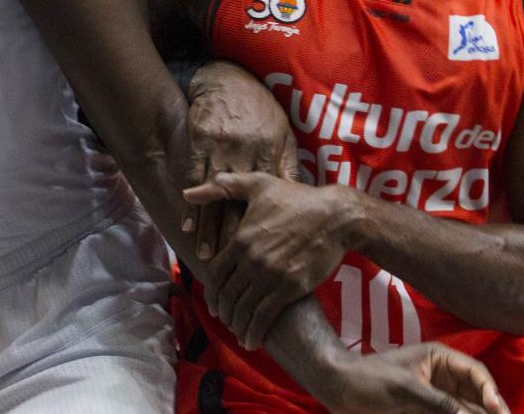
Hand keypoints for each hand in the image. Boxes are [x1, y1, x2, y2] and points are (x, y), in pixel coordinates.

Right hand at [182, 61, 295, 258]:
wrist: (229, 80)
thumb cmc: (260, 111)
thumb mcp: (282, 135)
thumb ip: (288, 166)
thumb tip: (299, 195)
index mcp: (269, 154)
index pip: (268, 199)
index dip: (262, 227)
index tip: (261, 254)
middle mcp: (245, 154)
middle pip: (239, 203)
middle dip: (232, 236)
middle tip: (230, 265)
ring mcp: (220, 149)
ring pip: (214, 195)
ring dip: (208, 226)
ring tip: (204, 253)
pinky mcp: (199, 143)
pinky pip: (194, 178)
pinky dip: (191, 203)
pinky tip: (187, 223)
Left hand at [184, 172, 356, 348]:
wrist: (336, 217)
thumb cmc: (297, 198)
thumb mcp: (258, 184)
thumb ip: (222, 188)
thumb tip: (187, 193)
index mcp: (240, 239)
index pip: (215, 273)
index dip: (211, 292)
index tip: (213, 303)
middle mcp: (251, 260)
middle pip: (227, 294)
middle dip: (223, 312)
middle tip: (224, 320)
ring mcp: (270, 275)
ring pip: (244, 308)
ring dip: (237, 325)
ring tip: (239, 333)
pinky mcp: (291, 288)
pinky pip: (265, 315)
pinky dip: (255, 330)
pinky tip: (253, 340)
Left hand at [314, 342, 509, 413]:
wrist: (338, 389)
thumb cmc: (369, 380)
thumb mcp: (406, 389)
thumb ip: (441, 404)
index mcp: (439, 358)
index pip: (475, 373)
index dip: (491, 392)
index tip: (497, 410)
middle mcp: (442, 375)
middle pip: (477, 393)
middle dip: (491, 408)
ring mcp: (436, 393)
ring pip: (466, 407)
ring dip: (477, 413)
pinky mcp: (427, 408)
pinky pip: (451, 413)